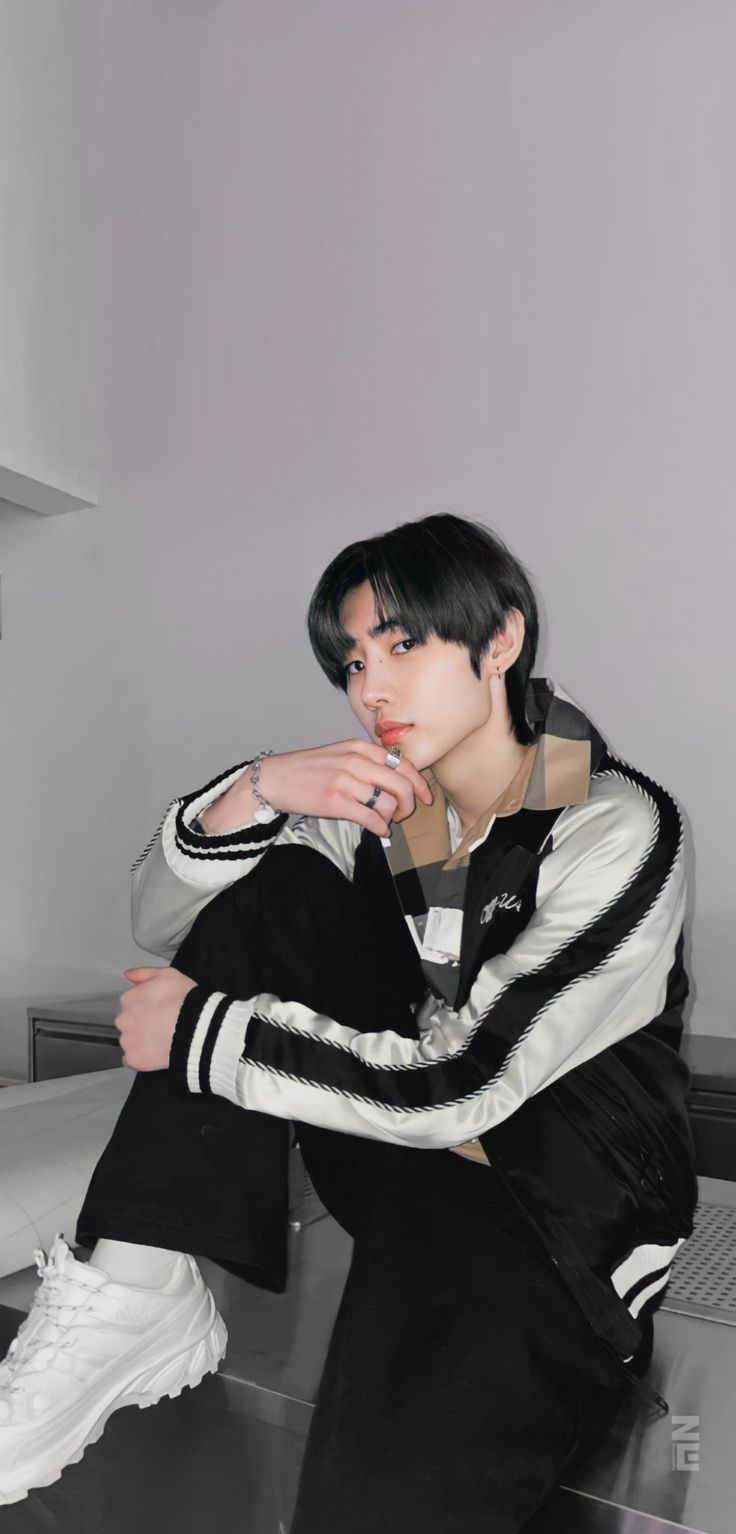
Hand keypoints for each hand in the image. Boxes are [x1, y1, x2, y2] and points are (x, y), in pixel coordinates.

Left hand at [116, 966, 197, 1070]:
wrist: (196, 1028)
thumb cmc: (185, 1001)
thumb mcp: (168, 974)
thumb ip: (145, 973)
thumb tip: (129, 975)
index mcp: (130, 998)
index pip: (131, 1003)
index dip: (147, 1006)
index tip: (159, 1009)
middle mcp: (124, 1019)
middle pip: (128, 1021)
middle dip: (141, 1023)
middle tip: (161, 1024)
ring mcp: (128, 1040)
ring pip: (130, 1040)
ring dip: (141, 1040)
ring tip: (162, 1039)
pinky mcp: (134, 1059)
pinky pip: (132, 1059)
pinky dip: (141, 1057)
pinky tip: (156, 1052)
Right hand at [259, 740, 433, 839]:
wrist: (276, 778)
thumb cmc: (310, 769)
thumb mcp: (342, 754)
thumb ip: (368, 761)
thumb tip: (397, 780)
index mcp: (360, 747)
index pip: (403, 764)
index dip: (419, 784)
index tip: (425, 798)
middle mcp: (356, 761)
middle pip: (401, 785)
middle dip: (409, 805)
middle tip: (402, 814)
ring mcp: (346, 781)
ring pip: (388, 804)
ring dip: (392, 818)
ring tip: (385, 822)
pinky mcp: (336, 802)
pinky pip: (371, 818)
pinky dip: (381, 828)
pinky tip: (379, 831)